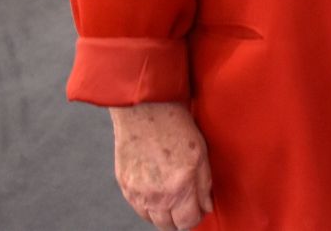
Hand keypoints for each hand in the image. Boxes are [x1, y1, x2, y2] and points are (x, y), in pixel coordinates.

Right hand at [109, 102, 212, 229]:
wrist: (145, 111)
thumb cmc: (174, 126)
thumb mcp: (201, 153)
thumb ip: (204, 184)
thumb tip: (206, 205)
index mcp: (180, 187)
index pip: (188, 221)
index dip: (196, 217)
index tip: (199, 209)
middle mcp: (157, 195)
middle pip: (169, 226)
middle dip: (180, 219)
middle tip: (186, 205)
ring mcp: (138, 193)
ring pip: (152, 220)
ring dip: (163, 214)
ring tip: (172, 196)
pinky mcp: (124, 187)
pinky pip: (138, 208)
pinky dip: (148, 205)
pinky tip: (157, 191)